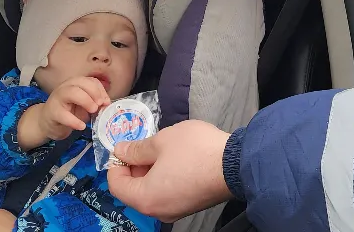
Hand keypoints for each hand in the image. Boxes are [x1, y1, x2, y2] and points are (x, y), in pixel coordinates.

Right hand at [19, 77, 109, 150]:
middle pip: (82, 82)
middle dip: (94, 92)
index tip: (106, 102)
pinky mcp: (52, 112)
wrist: (46, 122)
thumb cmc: (68, 111)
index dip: (101, 90)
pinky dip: (74, 121)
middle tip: (100, 105)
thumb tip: (106, 103)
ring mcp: (58, 98)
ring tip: (93, 111)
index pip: (91, 80)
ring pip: (72, 92)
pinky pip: (63, 115)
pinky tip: (82, 126)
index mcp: (76, 84)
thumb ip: (94, 102)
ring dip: (86, 100)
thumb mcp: (84, 105)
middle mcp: (66, 87)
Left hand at [107, 120, 231, 221]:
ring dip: (151, 172)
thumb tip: (120, 151)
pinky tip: (178, 160)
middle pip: (134, 190)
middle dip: (135, 167)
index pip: (116, 185)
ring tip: (164, 150)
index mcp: (145, 198)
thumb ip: (136, 149)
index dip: (116, 163)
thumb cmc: (196, 151)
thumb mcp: (161, 141)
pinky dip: (166, 178)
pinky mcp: (191, 205)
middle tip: (145, 145)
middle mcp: (158, 211)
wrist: (237, 164)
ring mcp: (176, 211)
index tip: (125, 147)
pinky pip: (168, 193)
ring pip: (152, 192)